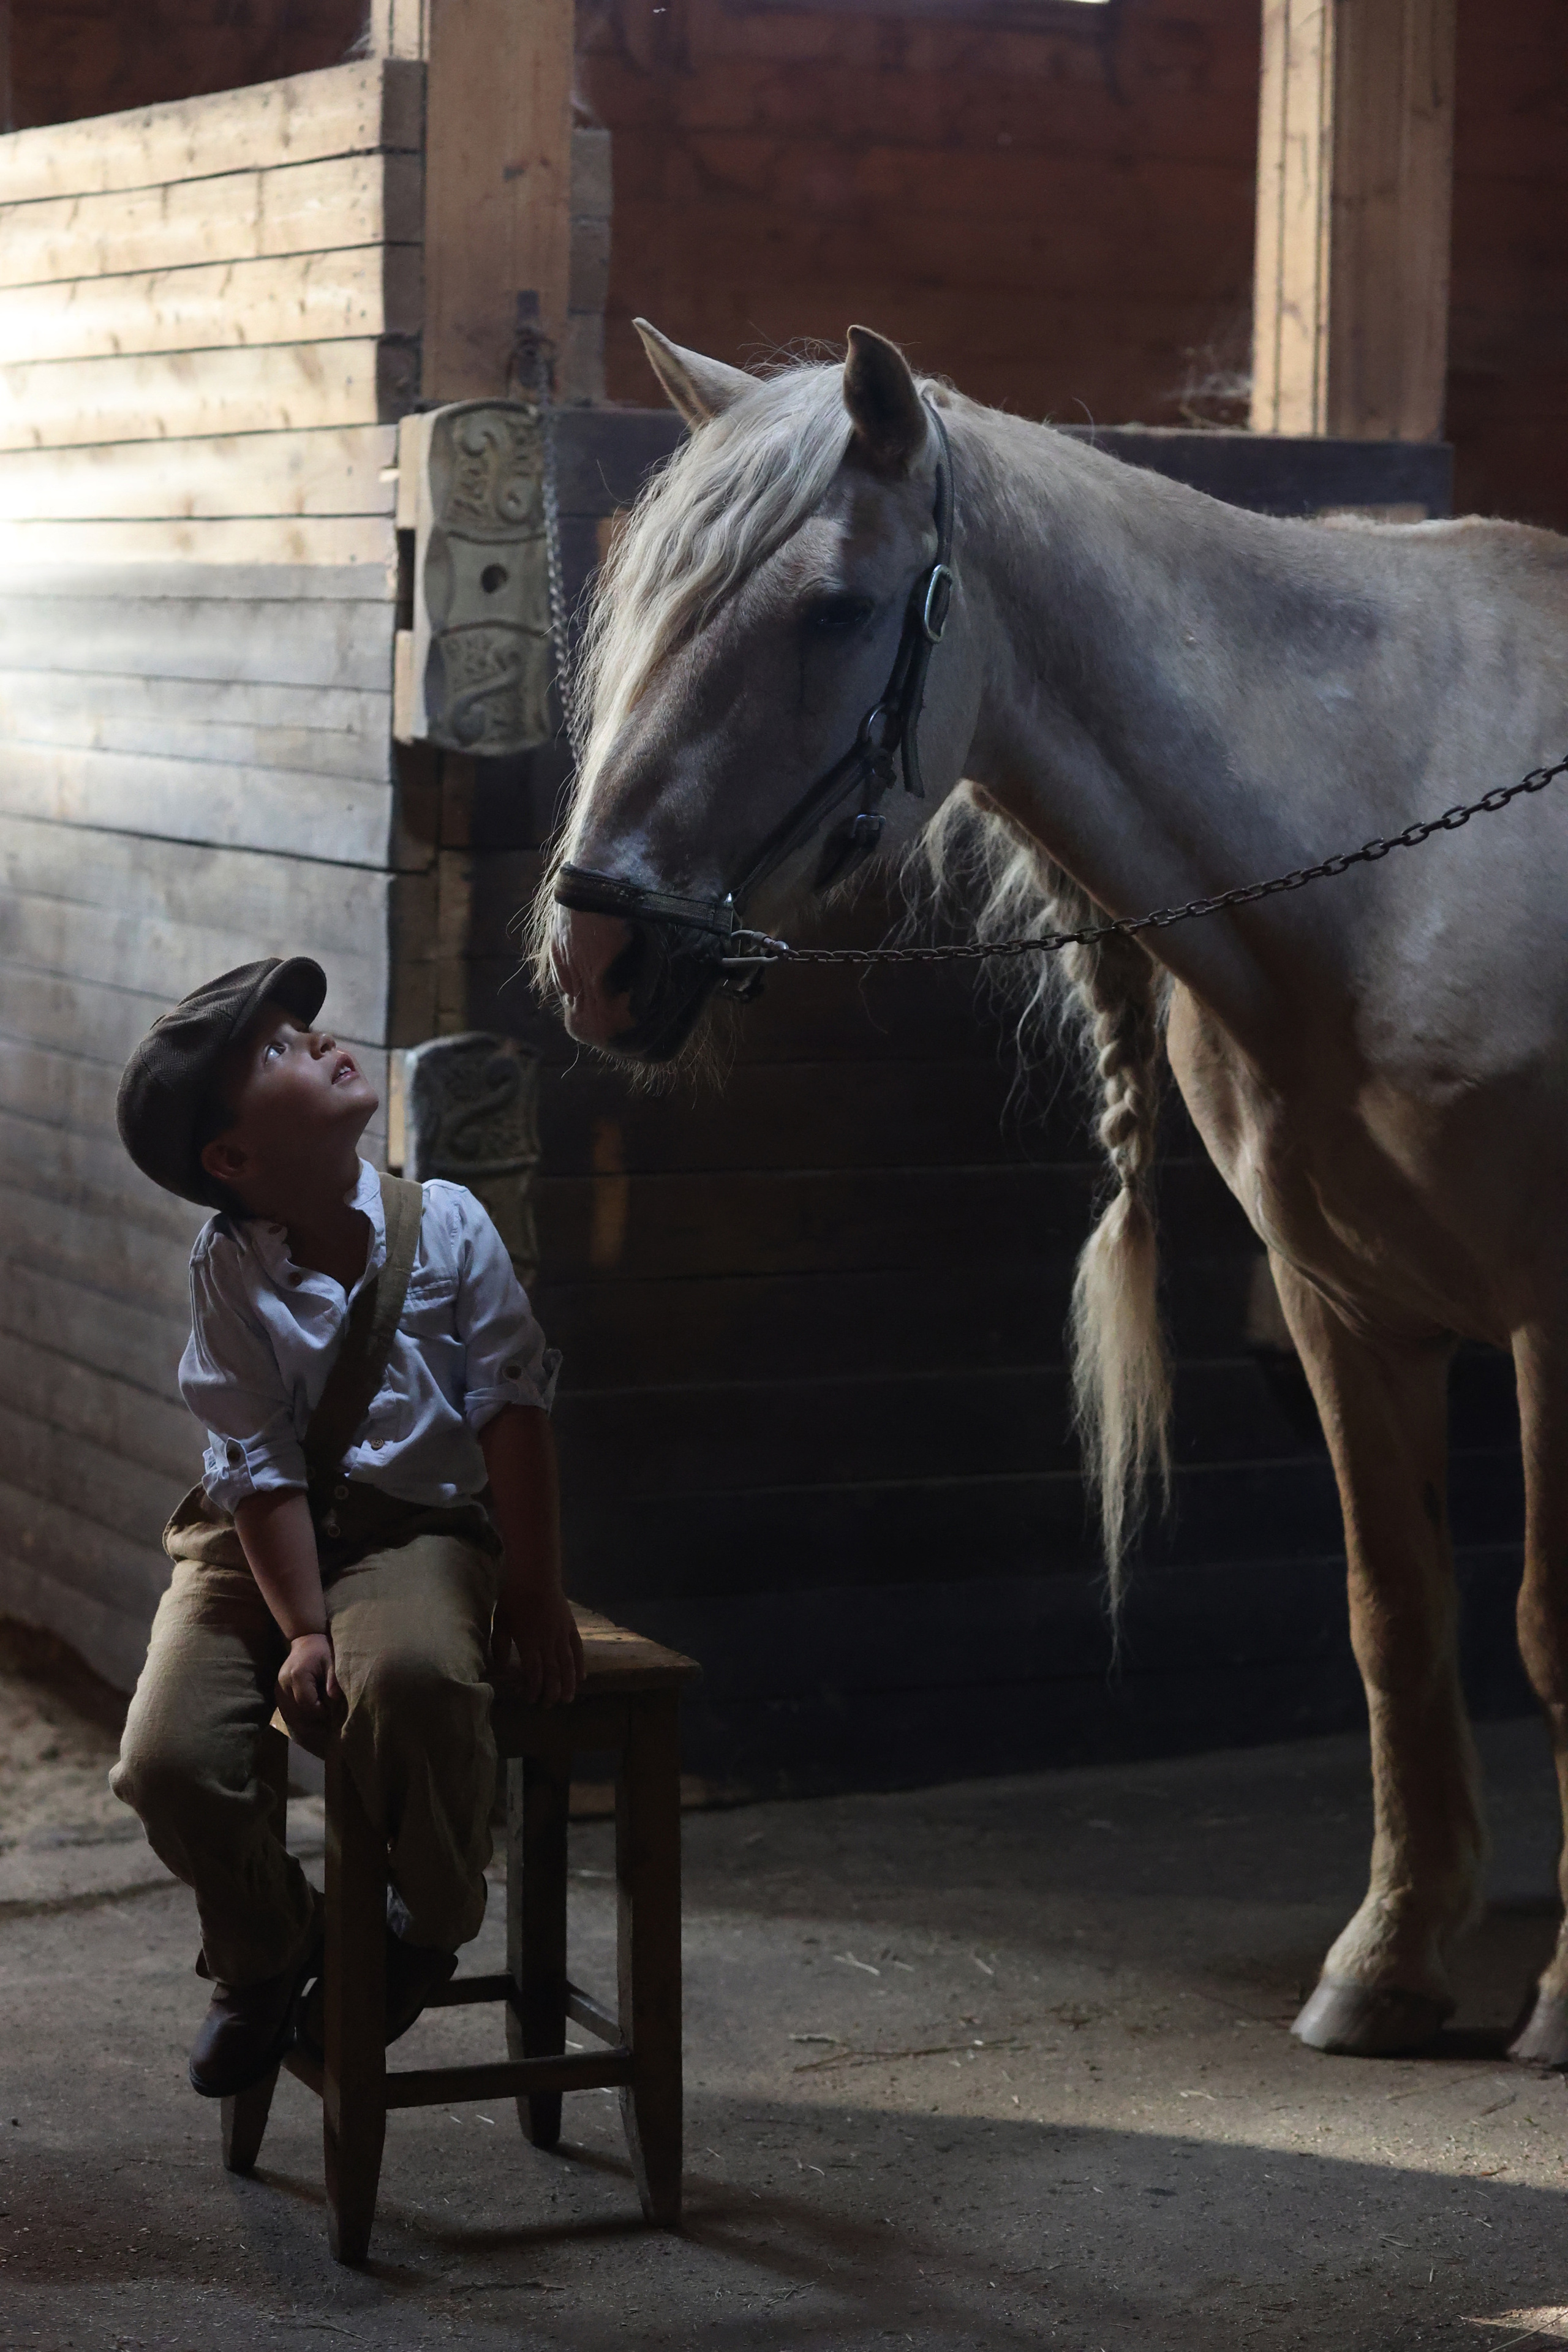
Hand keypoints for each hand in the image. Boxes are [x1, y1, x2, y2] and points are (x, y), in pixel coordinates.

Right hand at [276, 1632, 339, 1754]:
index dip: (320, 1712)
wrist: (306, 1639)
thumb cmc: (322, 1650)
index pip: (307, 1704)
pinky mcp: (277, 1692)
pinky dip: (297, 1717)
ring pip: (289, 1714)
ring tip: (319, 1725)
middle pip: (297, 1712)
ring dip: (304, 1722)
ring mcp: (278, 1688)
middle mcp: (284, 1684)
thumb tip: (334, 1699)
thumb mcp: (332, 1662)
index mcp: (297, 1676)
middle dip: (312, 1720)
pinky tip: (309, 1720)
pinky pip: (286, 1711)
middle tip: (327, 1725)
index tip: (332, 1712)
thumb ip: (333, 1680)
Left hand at [491, 1586, 583, 1704]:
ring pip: (568, 1665)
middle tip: (548, 1705)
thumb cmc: (514, 1598)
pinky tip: (581, 1677)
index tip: (530, 1699)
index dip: (533, 1689)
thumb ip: (498, 1646)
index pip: (533, 1673)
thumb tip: (497, 1668)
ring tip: (568, 1699)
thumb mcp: (500, 1622)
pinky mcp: (570, 1627)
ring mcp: (562, 1635)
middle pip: (553, 1673)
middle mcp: (548, 1642)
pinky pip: (578, 1649)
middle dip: (551, 1692)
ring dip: (568, 1684)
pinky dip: (580, 1664)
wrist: (535, 1575)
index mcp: (529, 1643)